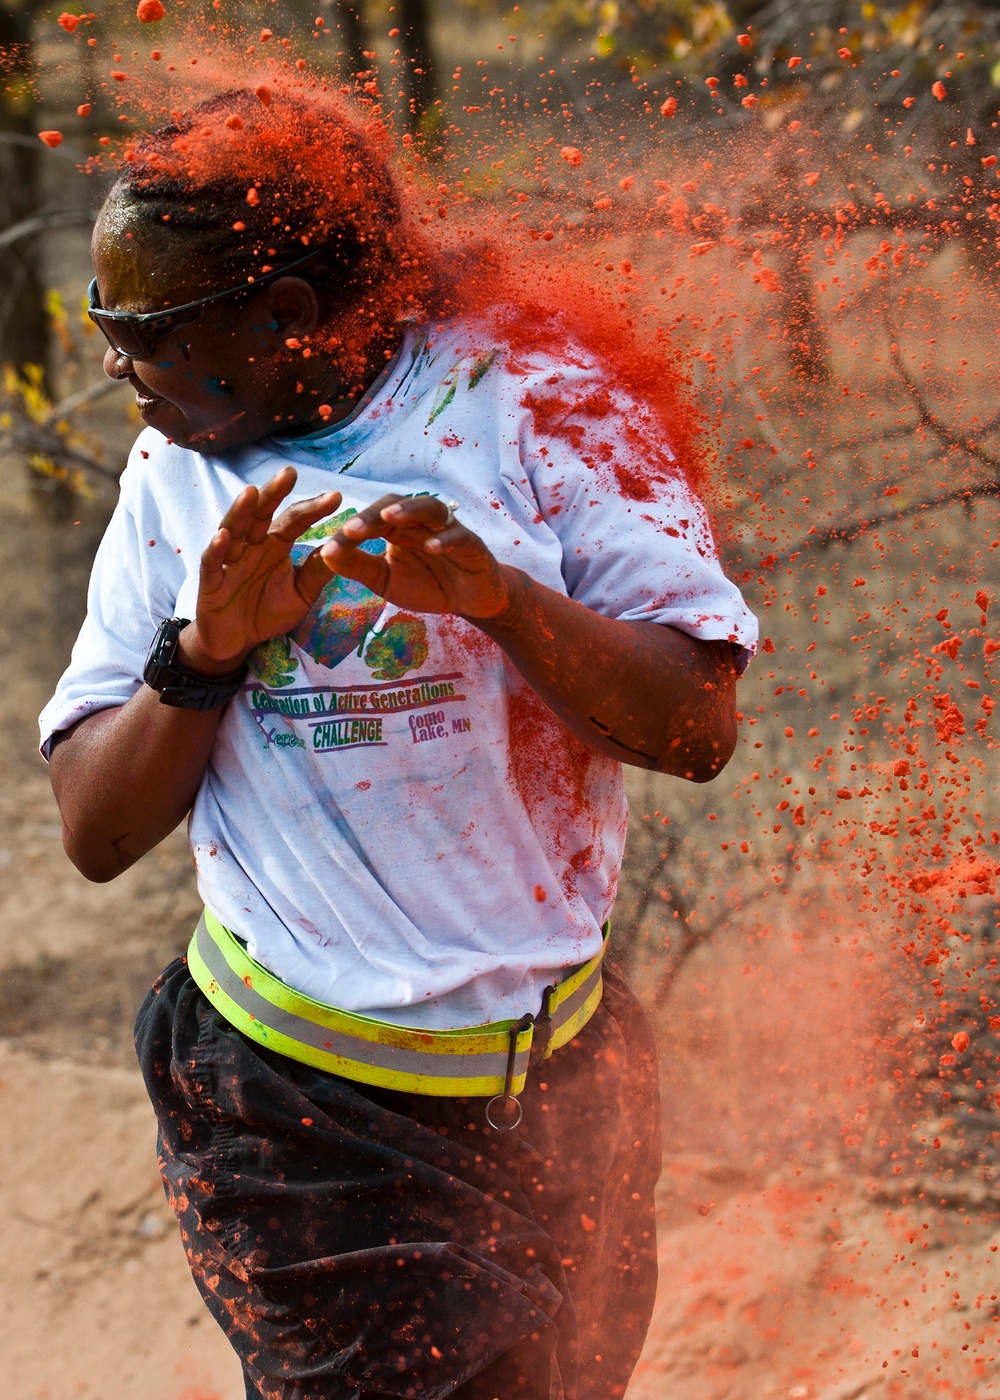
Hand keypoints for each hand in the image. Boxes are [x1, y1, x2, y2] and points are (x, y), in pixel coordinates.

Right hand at [181, 466, 343, 672]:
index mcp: (275, 545)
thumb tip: (345, 546)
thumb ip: (318, 571)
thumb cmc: (267, 612)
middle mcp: (251, 545)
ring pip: (234, 529)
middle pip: (262, 513)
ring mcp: (229, 559)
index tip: (337, 497)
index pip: (295, 520)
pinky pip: (212, 561)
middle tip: (290, 473)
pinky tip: (224, 536)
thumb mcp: (301, 593)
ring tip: (252, 492)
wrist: (236, 642)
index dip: (314, 509)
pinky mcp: (211, 580)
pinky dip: (217, 548)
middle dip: (274, 492)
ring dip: (241, 511)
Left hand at [317, 494, 510, 619]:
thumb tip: (324, 554)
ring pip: (429, 508)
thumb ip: (358, 567)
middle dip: (372, 515)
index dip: (350, 532)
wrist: (469, 600)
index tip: (329, 549)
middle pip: (395, 505)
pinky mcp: (472, 545)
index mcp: (397, 527)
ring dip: (408, 510)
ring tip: (389, 517)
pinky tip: (432, 547)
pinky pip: (459, 536)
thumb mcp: (385, 579)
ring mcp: (447, 529)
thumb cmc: (426, 584)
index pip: (371, 519)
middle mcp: (421, 522)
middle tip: (352, 530)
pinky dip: (445, 539)